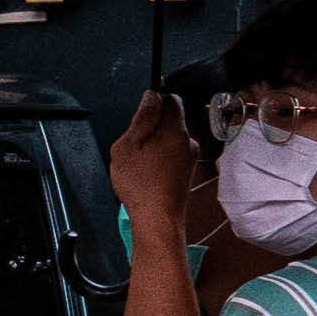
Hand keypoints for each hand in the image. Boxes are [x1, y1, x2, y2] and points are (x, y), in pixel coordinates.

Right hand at [109, 86, 200, 241]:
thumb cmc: (140, 185)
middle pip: (170, 120)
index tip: (139, 118)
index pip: (170, 100)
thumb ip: (142, 117)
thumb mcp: (128, 146)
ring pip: (169, 138)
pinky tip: (147, 173)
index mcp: (175, 129)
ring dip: (154, 144)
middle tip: (134, 144)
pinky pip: (171, 154)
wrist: (158, 219)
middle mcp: (187, 140)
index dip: (152, 103)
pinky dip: (159, 158)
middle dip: (151, 126)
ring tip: (139, 162)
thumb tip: (151, 96)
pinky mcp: (186, 171)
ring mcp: (189, 157)